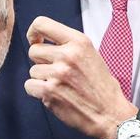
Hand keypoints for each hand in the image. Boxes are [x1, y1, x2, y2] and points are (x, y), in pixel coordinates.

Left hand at [23, 16, 137, 138]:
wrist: (110, 114)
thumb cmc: (101, 86)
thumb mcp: (91, 55)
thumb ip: (69, 45)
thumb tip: (42, 41)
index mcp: (79, 42)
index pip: (42, 24)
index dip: (33, 33)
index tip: (36, 40)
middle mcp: (67, 55)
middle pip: (34, 50)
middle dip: (41, 61)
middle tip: (56, 71)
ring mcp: (57, 73)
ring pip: (32, 70)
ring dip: (42, 79)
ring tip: (60, 85)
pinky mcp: (49, 92)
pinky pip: (29, 86)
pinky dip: (38, 92)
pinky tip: (54, 94)